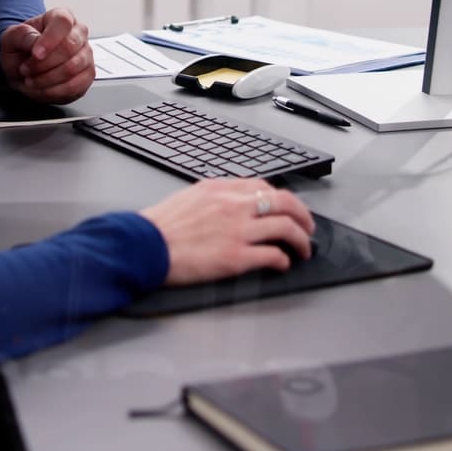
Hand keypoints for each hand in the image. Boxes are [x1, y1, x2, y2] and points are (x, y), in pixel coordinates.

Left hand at [0, 8, 93, 102]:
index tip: (35, 54)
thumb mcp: (11, 38)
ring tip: (31, 80)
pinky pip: (76, 86)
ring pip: (72, 69)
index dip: (50, 40)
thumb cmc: (21, 49)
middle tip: (26, 69)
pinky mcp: (87, 75)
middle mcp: (78, 33)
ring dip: (46, 79)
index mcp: (61, 17)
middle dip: (43, 64)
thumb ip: (22, 35)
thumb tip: (36, 41)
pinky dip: (54, 91)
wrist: (24, 68)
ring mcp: (86, 54)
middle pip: (69, 48)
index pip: (63, 23)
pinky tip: (42, 88)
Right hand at [138, 179, 314, 284]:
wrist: (144, 246)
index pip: (264, 186)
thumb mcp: (189, 197)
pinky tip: (283, 264)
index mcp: (221, 188)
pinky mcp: (236, 256)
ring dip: (300, 240)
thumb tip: (231, 203)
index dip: (283, 199)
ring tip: (303, 250)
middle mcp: (234, 205)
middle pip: (284, 202)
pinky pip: (273, 255)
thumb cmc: (159, 227)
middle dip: (303, 215)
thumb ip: (214, 197)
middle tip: (307, 228)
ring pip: (286, 227)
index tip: (288, 209)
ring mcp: (237, 230)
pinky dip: (284, 260)